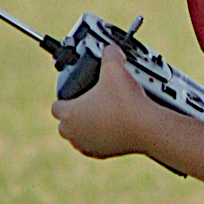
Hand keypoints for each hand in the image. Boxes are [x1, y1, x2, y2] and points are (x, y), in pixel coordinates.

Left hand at [51, 45, 155, 161]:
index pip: (57, 105)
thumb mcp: (115, 69)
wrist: (146, 127)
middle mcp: (73, 132)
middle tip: (90, 101)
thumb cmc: (126, 101)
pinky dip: (99, 137)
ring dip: (85, 126)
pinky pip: (94, 145)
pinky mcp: (102, 154)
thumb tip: (111, 49)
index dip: (65, 97)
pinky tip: (111, 126)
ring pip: (79, 135)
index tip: (77, 91)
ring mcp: (87, 145)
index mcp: (69, 114)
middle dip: (74, 113)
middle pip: (65, 122)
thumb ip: (109, 54)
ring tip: (101, 113)